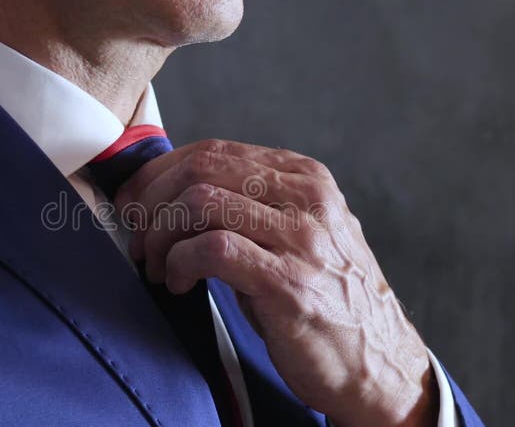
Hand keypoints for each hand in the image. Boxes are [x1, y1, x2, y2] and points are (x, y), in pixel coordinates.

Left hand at [115, 139, 437, 426]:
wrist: (378, 363)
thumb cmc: (326, 299)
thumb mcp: (297, 235)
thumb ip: (250, 206)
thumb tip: (173, 196)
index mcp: (305, 178)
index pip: (215, 151)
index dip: (160, 173)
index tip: (135, 202)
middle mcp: (306, 197)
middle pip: (202, 169)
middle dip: (152, 201)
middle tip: (138, 237)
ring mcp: (302, 238)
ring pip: (201, 202)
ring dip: (161, 236)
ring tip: (157, 266)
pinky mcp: (289, 282)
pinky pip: (212, 249)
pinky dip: (179, 262)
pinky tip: (178, 282)